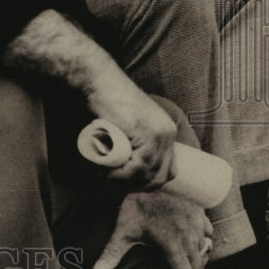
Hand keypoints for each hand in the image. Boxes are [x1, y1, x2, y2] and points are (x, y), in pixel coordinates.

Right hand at [85, 72, 177, 189]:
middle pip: (160, 176)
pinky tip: (107, 174)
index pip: (167, 169)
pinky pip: (139, 167)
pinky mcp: (147, 135)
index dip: (148, 182)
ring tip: (105, 176)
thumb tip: (125, 161)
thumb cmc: (107, 100)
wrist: (100, 82)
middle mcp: (168, 134)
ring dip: (125, 182)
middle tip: (113, 181)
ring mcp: (159, 134)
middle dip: (136, 186)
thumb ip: (132, 138)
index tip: (126, 182)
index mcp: (167, 131)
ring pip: (148, 174)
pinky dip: (122, 176)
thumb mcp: (128, 122)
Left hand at [93, 190, 213, 268]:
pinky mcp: (199, 212)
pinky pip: (208, 232)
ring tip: (182, 256)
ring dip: (196, 255)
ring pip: (203, 249)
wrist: (146, 177)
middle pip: (197, 264)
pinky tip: (189, 236)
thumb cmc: (135, 206)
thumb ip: (112, 253)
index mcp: (172, 246)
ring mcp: (196, 224)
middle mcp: (189, 237)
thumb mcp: (123, 231)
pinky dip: (202, 237)